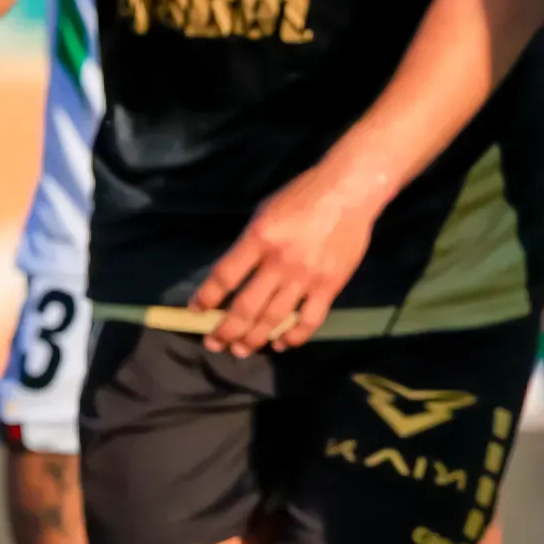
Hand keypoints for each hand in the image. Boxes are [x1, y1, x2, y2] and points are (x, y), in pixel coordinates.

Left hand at [192, 165, 381, 354]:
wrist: (348, 192)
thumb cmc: (300, 197)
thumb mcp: (263, 212)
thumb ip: (250, 244)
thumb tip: (233, 275)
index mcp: (258, 239)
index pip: (224, 276)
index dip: (206, 297)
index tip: (195, 311)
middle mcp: (279, 262)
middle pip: (246, 306)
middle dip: (226, 329)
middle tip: (213, 344)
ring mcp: (306, 277)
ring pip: (275, 318)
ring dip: (254, 338)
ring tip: (240, 351)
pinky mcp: (331, 286)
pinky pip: (310, 319)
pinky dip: (293, 336)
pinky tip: (280, 344)